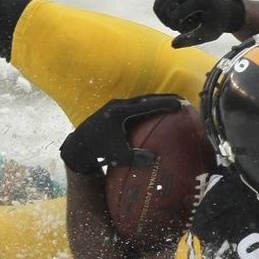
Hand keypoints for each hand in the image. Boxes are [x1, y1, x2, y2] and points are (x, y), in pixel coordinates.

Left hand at [59, 94, 188, 174]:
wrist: (77, 147)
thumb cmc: (96, 151)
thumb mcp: (116, 156)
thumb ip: (134, 157)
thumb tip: (153, 159)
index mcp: (119, 111)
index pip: (146, 104)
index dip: (164, 103)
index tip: (179, 104)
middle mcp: (118, 105)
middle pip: (146, 99)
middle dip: (164, 99)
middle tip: (182, 101)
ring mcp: (116, 107)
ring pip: (141, 101)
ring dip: (156, 102)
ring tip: (173, 104)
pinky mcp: (115, 112)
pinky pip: (135, 107)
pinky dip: (148, 108)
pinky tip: (157, 114)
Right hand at [153, 0, 245, 47]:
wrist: (221, 6)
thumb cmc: (215, 22)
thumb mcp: (208, 34)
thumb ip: (192, 40)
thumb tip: (173, 44)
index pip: (175, 15)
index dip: (178, 28)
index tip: (188, 32)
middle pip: (164, 10)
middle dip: (170, 23)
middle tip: (181, 28)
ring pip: (158, 6)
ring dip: (165, 19)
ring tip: (178, 22)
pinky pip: (158, 2)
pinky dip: (163, 12)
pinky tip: (174, 15)